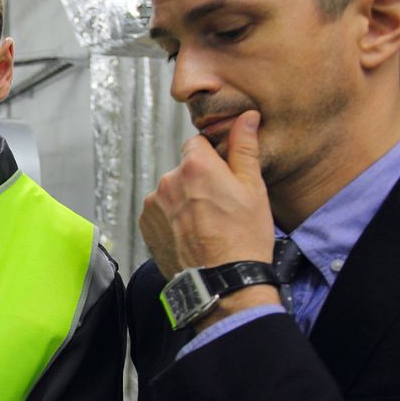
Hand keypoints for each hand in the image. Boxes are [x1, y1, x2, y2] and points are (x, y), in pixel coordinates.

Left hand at [140, 109, 274, 278]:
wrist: (222, 283)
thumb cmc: (243, 238)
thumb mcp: (253, 188)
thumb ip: (244, 148)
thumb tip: (246, 117)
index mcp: (195, 165)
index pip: (197, 144)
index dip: (213, 159)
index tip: (224, 178)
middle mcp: (168, 181)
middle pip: (184, 170)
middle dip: (198, 182)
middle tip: (219, 208)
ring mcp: (153, 204)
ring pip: (171, 192)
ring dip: (183, 202)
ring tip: (206, 226)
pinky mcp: (146, 225)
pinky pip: (160, 212)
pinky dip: (172, 220)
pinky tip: (191, 235)